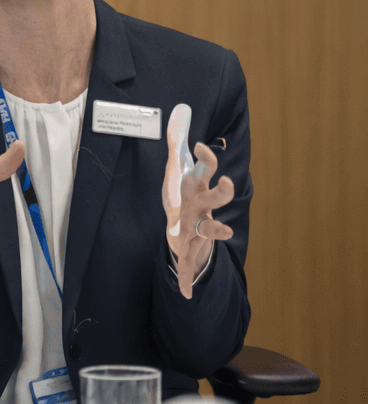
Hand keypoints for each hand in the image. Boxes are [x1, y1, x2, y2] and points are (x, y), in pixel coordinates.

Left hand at [163, 137, 234, 298]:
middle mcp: (203, 207)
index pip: (206, 170)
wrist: (184, 231)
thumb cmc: (182, 200)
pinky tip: (186, 293)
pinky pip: (190, 265)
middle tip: (226, 183)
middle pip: (218, 197)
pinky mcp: (191, 249)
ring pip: (212, 228)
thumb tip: (180, 111)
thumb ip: (177, 143)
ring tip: (223, 231)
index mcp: (196, 189)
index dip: (207, 158)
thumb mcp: (176, 171)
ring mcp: (200, 228)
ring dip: (216, 230)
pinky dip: (188, 279)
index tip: (200, 145)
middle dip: (223, 191)